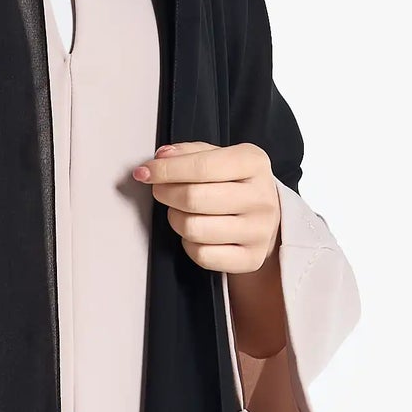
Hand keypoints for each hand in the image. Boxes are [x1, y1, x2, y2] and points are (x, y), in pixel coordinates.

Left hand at [131, 140, 280, 272]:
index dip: (165, 170)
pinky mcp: (251, 259)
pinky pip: (202, 255)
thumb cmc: (236, 184)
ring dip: (175, 219)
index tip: (144, 172)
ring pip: (193, 228)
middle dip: (165, 193)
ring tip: (179, 211)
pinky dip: (189, 244)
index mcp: (253, 163)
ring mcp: (258, 231)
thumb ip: (189, 153)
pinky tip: (195, 234)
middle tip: (160, 191)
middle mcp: (260, 197)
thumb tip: (162, 157)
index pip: (201, 166)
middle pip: (193, 198)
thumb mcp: (219, 157)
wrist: (267, 219)